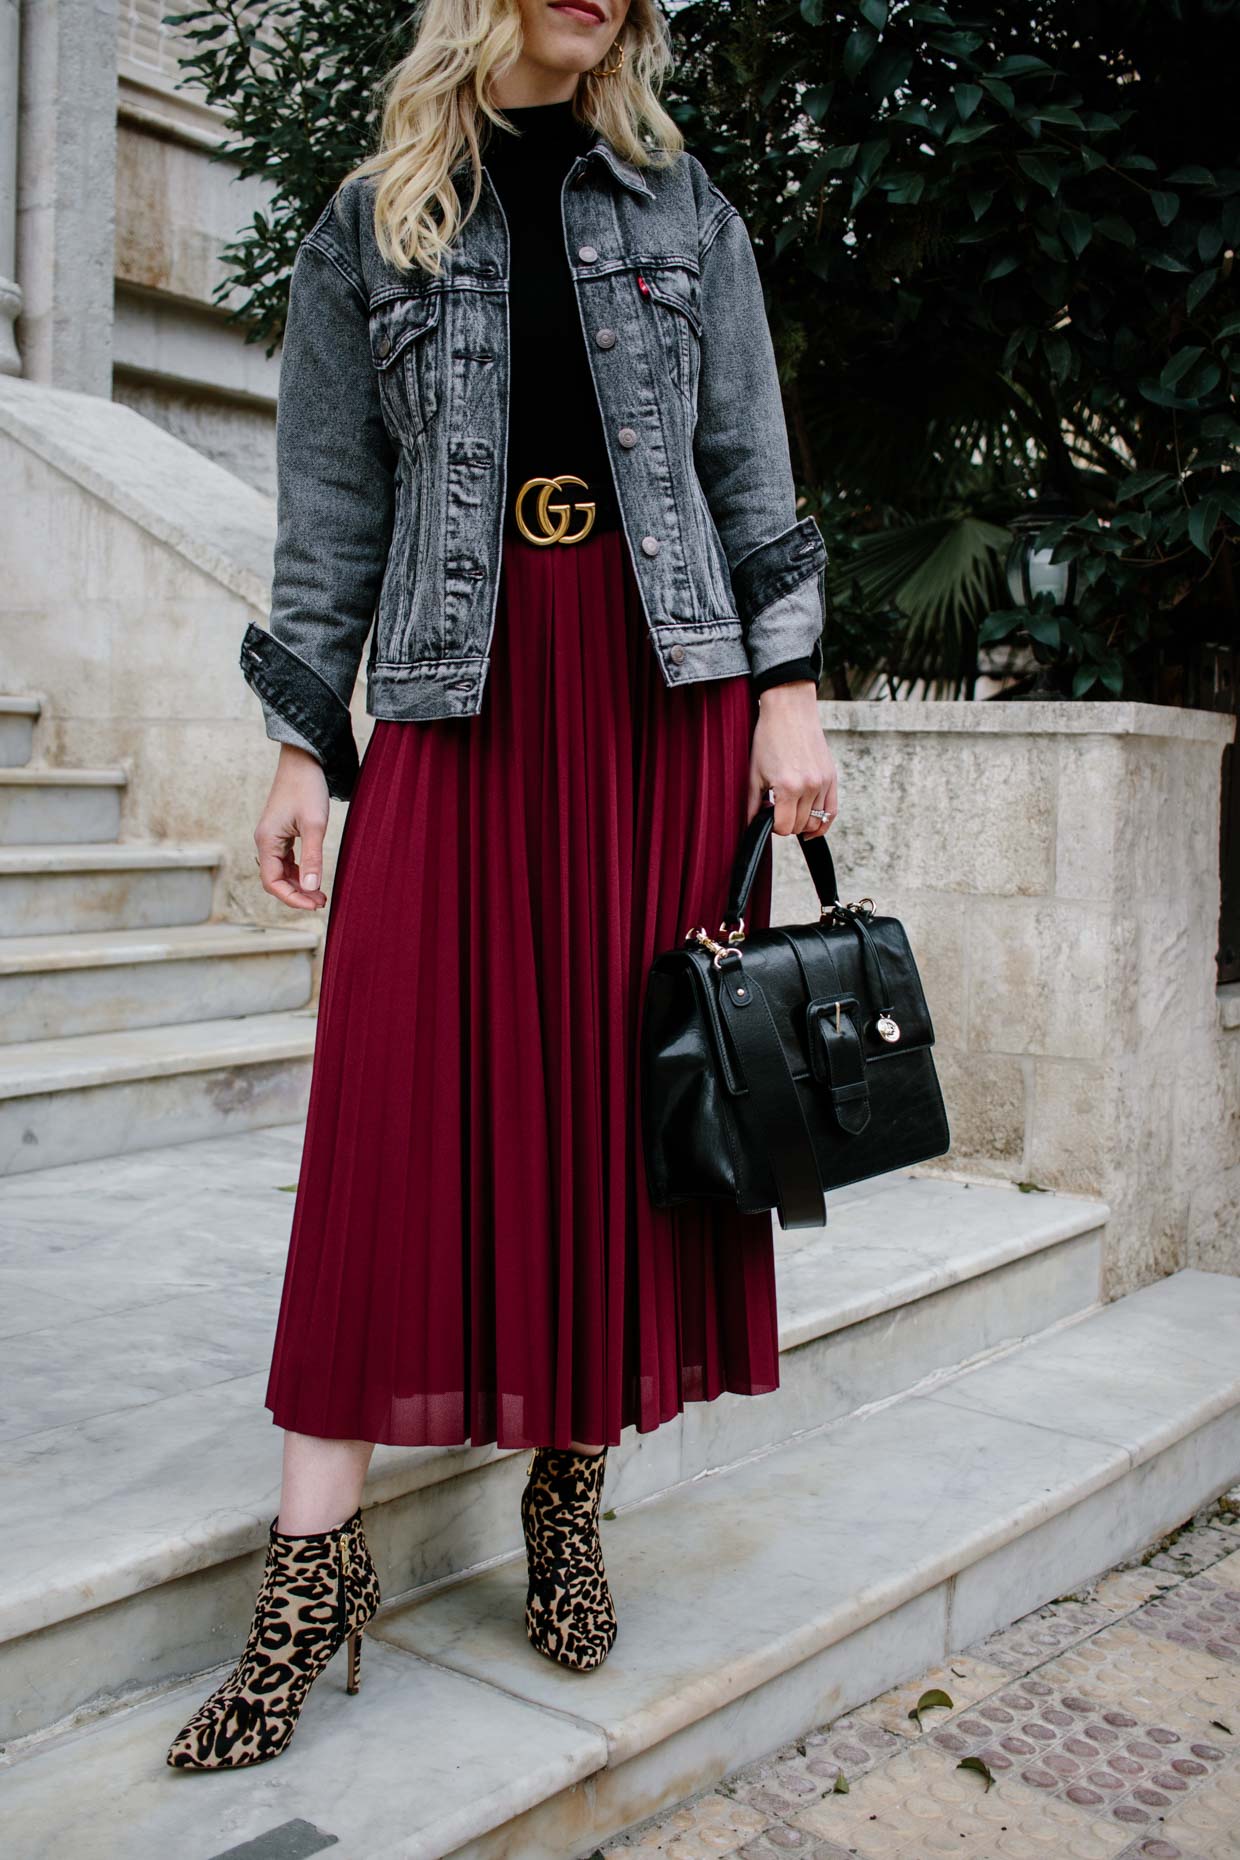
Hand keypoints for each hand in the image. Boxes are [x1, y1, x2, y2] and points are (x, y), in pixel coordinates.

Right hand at [254, 744, 329, 910]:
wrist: (303, 761)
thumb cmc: (308, 788)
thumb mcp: (314, 825)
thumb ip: (312, 858)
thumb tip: (311, 888)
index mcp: (266, 840)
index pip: (272, 882)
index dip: (291, 898)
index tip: (313, 905)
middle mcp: (264, 841)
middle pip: (275, 879)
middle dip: (297, 894)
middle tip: (322, 902)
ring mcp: (271, 837)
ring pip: (280, 871)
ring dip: (298, 884)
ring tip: (320, 895)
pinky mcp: (280, 833)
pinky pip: (285, 860)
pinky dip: (299, 872)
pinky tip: (313, 877)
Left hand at [748, 680, 837, 837]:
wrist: (790, 710)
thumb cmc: (769, 737)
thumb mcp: (754, 773)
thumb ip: (752, 804)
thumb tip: (752, 825)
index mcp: (788, 787)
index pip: (784, 827)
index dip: (773, 826)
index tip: (767, 815)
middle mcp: (810, 787)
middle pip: (800, 826)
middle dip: (786, 823)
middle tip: (776, 809)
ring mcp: (824, 782)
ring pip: (816, 821)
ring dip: (801, 822)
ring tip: (790, 809)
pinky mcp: (832, 777)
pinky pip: (832, 811)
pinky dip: (823, 822)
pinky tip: (812, 826)